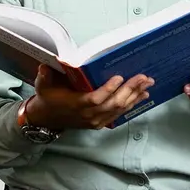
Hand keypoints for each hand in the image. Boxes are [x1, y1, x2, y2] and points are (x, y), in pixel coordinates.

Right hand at [26, 64, 153, 129]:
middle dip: (130, 90)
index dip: (108, 90)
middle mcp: (89, 115)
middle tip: (143, 77)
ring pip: (119, 109)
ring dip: (135, 96)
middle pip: (113, 104)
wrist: (46, 119)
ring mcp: (96, 121)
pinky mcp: (101, 123)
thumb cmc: (48, 99)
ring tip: (147, 84)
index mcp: (76, 105)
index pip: (95, 99)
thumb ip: (45, 77)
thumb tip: (46, 66)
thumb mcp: (43, 86)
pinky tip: (142, 96)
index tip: (119, 77)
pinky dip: (132, 104)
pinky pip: (119, 114)